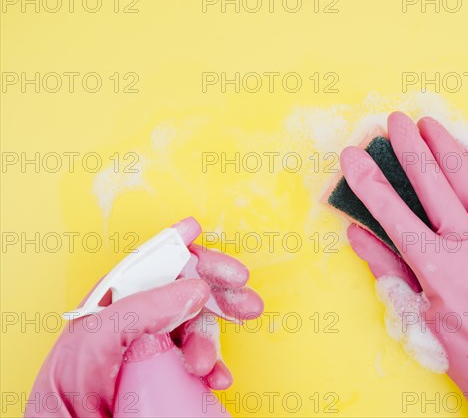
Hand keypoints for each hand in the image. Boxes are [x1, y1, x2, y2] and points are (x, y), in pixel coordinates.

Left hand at [26, 217, 263, 416]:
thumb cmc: (66, 394)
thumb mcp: (96, 341)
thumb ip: (142, 309)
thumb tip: (194, 289)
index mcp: (111, 303)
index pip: (147, 264)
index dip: (174, 244)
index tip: (194, 229)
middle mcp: (133, 321)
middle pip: (182, 290)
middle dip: (217, 291)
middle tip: (245, 297)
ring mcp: (150, 348)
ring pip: (196, 327)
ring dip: (211, 340)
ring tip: (206, 364)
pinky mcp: (164, 374)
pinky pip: (198, 360)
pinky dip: (213, 367)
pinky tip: (215, 377)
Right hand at [342, 112, 467, 416]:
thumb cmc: (466, 346)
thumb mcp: (418, 310)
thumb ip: (387, 265)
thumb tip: (357, 233)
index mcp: (437, 268)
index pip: (394, 214)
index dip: (369, 182)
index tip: (352, 156)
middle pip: (434, 185)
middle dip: (409, 149)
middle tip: (393, 121)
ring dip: (447, 147)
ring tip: (429, 123)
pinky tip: (465, 151)